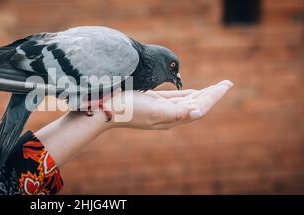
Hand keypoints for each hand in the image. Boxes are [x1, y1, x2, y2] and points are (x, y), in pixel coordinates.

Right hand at [104, 80, 232, 129]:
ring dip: (203, 93)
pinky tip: (193, 91)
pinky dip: (187, 93)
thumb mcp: (154, 110)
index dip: (214, 96)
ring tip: (216, 86)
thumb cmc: (130, 109)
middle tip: (227, 83)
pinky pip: (176, 98)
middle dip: (212, 94)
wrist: (107, 109)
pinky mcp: (153, 102)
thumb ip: (177, 112)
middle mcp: (169, 115)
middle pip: (197, 104)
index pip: (200, 107)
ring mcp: (161, 109)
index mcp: (172, 118)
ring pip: (188, 101)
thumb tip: (198, 112)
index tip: (226, 85)